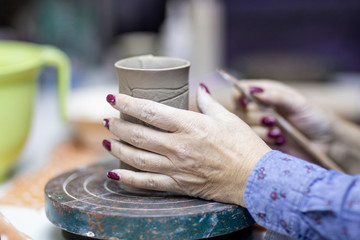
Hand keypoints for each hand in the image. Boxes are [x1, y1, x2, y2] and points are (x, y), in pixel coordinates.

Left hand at [103, 85, 270, 206]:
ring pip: (137, 157)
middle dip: (118, 125)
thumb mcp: (228, 119)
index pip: (150, 111)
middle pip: (138, 134)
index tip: (113, 97)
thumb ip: (209, 103)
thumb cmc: (245, 146)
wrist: (256, 179)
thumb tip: (199, 89)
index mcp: (191, 126)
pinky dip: (128, 177)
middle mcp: (179, 146)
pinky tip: (114, 171)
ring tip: (108, 139)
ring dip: (118, 147)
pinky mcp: (179, 185)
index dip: (128, 102)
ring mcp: (177, 168)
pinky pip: (147, 183)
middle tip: (108, 119)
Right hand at [232, 80, 335, 161]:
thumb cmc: (315, 118)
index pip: (241, 90)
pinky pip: (253, 143)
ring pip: (245, 128)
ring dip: (262, 130)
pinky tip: (281, 142)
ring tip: (280, 134)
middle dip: (255, 116)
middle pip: (239, 110)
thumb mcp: (299, 104)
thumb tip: (254, 91)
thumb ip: (277, 96)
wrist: (327, 143)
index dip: (239, 94)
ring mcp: (259, 127)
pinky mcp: (262, 143)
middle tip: (272, 120)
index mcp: (266, 94)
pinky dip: (266, 141)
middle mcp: (259, 109)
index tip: (245, 101)